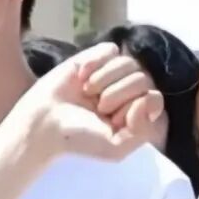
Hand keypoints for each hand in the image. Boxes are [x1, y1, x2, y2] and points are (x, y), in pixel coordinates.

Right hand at [17, 43, 163, 163]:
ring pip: (128, 62)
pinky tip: (81, 77)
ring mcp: (112, 74)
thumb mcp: (116, 149)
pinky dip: (96, 62)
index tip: (115, 120)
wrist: (44, 124)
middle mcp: (128, 92)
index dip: (137, 107)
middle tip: (98, 108)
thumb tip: (148, 97)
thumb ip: (143, 131)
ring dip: (105, 80)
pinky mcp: (95, 58)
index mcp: (137, 113)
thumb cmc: (79, 139)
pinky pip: (110, 50)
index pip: (154, 98)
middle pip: (142, 79)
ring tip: (87, 93)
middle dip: (117, 95)